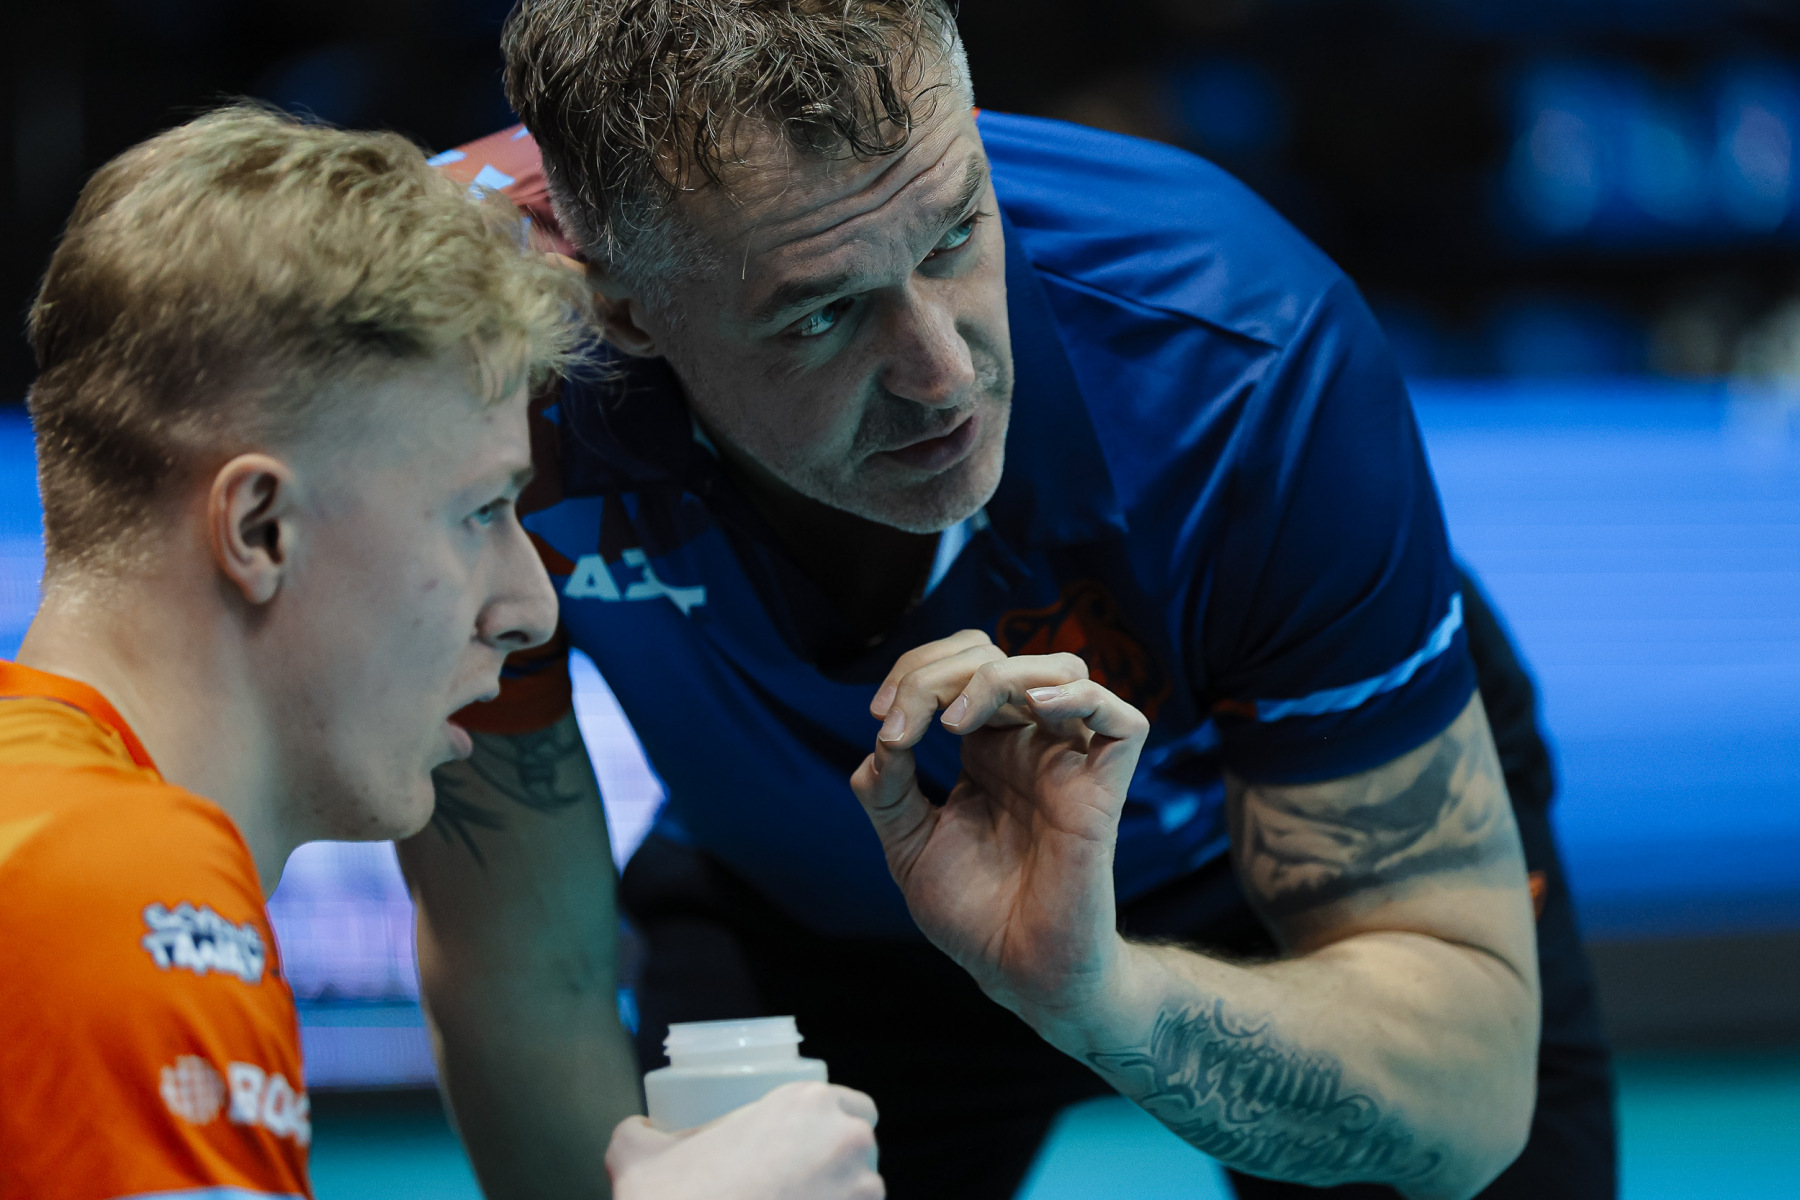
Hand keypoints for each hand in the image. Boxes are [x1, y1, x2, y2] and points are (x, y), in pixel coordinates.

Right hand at [607, 1082, 881, 1199]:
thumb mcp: (639, 1153)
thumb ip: (640, 1131)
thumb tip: (638, 1129)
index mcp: (808, 1103)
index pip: (853, 1107)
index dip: (834, 1128)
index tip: (809, 1149)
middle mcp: (846, 1140)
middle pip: (861, 1153)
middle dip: (839, 1169)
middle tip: (798, 1188)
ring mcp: (863, 1193)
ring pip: (865, 1196)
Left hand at [850, 631, 1149, 1032]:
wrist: (1015, 975)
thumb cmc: (972, 917)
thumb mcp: (907, 847)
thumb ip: (888, 791)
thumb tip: (881, 738)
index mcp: (985, 750)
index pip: (962, 667)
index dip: (917, 672)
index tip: (881, 724)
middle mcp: (1028, 746)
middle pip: (998, 657)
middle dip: (937, 673)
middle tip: (901, 723)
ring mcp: (1068, 764)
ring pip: (1061, 668)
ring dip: (998, 677)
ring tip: (955, 723)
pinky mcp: (1103, 791)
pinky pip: (1124, 720)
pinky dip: (1082, 696)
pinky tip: (1037, 709)